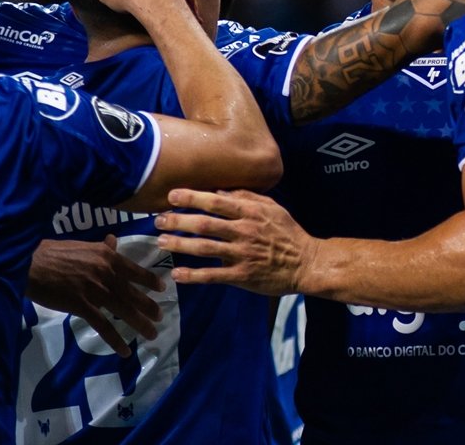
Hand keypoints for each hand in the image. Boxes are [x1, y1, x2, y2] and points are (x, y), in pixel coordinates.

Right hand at [26, 236, 163, 357]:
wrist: (30, 264)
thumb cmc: (52, 252)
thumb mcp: (81, 245)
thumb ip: (100, 246)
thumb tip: (113, 240)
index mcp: (107, 256)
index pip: (135, 270)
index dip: (150, 281)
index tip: (162, 289)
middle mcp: (106, 273)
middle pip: (134, 293)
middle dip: (149, 307)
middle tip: (160, 317)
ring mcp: (95, 290)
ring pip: (124, 310)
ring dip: (140, 324)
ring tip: (151, 334)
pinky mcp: (82, 306)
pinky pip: (104, 326)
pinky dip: (116, 340)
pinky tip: (125, 350)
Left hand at [155, 189, 315, 296]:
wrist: (305, 263)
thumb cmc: (287, 232)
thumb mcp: (271, 207)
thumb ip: (246, 197)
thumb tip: (219, 189)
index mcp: (250, 212)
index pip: (216, 201)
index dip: (192, 197)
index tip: (172, 195)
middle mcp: (243, 231)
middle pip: (205, 224)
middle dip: (179, 221)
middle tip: (158, 219)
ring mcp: (242, 254)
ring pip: (205, 248)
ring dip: (180, 245)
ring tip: (161, 242)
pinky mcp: (241, 275)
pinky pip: (213, 275)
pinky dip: (193, 275)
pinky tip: (177, 273)